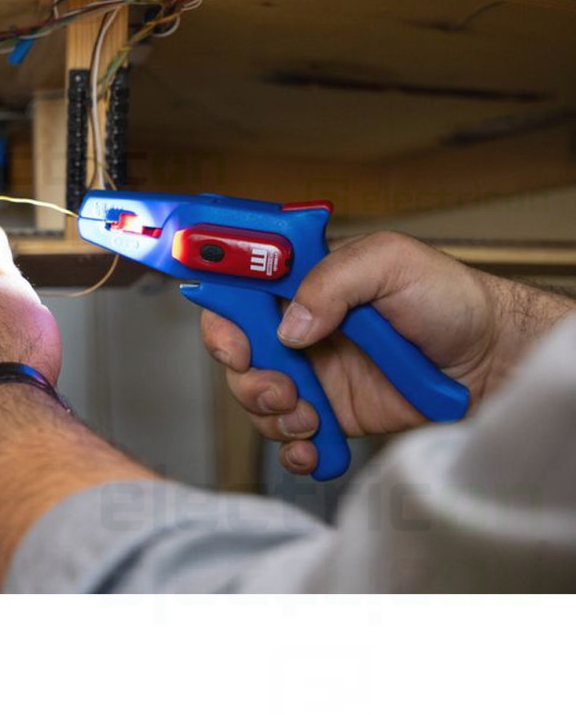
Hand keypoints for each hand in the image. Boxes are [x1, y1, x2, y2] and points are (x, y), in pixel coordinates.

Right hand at [199, 231, 569, 476]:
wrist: (492, 361)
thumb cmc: (450, 299)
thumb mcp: (391, 263)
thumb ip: (333, 281)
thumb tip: (292, 324)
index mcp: (305, 283)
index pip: (239, 292)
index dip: (223, 318)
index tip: (234, 344)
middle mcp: (303, 328)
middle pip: (238, 354)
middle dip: (247, 377)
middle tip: (280, 387)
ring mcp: (315, 374)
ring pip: (258, 400)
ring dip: (273, 415)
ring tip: (310, 415)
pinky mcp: (334, 415)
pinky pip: (292, 439)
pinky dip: (295, 451)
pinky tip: (314, 448)